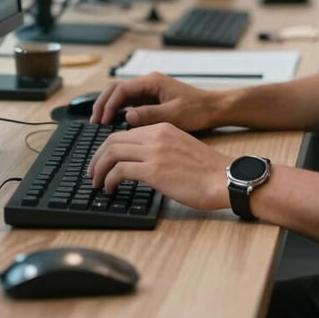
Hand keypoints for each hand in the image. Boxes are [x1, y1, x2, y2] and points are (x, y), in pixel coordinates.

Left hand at [87, 122, 230, 210]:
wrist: (225, 178)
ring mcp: (154, 151)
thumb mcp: (181, 148)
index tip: (104, 161)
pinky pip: (119, 171)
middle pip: (113, 140)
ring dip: (99, 169)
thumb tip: (143, 163)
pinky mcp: (153, 170)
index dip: (109, 147)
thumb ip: (161, 149)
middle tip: (93, 173)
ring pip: (112, 153)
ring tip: (97, 183)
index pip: (126, 132)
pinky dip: (109, 180)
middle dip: (98, 157)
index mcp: (163, 128)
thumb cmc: (208, 171)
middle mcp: (156, 135)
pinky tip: (110, 189)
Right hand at [90, 72, 224, 131]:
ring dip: (110, 106)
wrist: (215, 108)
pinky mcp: (153, 99)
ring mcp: (150, 90)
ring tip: (100, 123)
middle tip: (95, 121)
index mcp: (153, 82)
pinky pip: (131, 102)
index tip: (101, 120)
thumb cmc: (198, 110)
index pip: (122, 89)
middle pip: (117, 89)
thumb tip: (127, 116)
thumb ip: (150, 114)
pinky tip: (115, 123)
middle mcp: (149, 83)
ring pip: (122, 95)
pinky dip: (119, 110)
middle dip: (103, 103)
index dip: (108, 104)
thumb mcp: (174, 114)